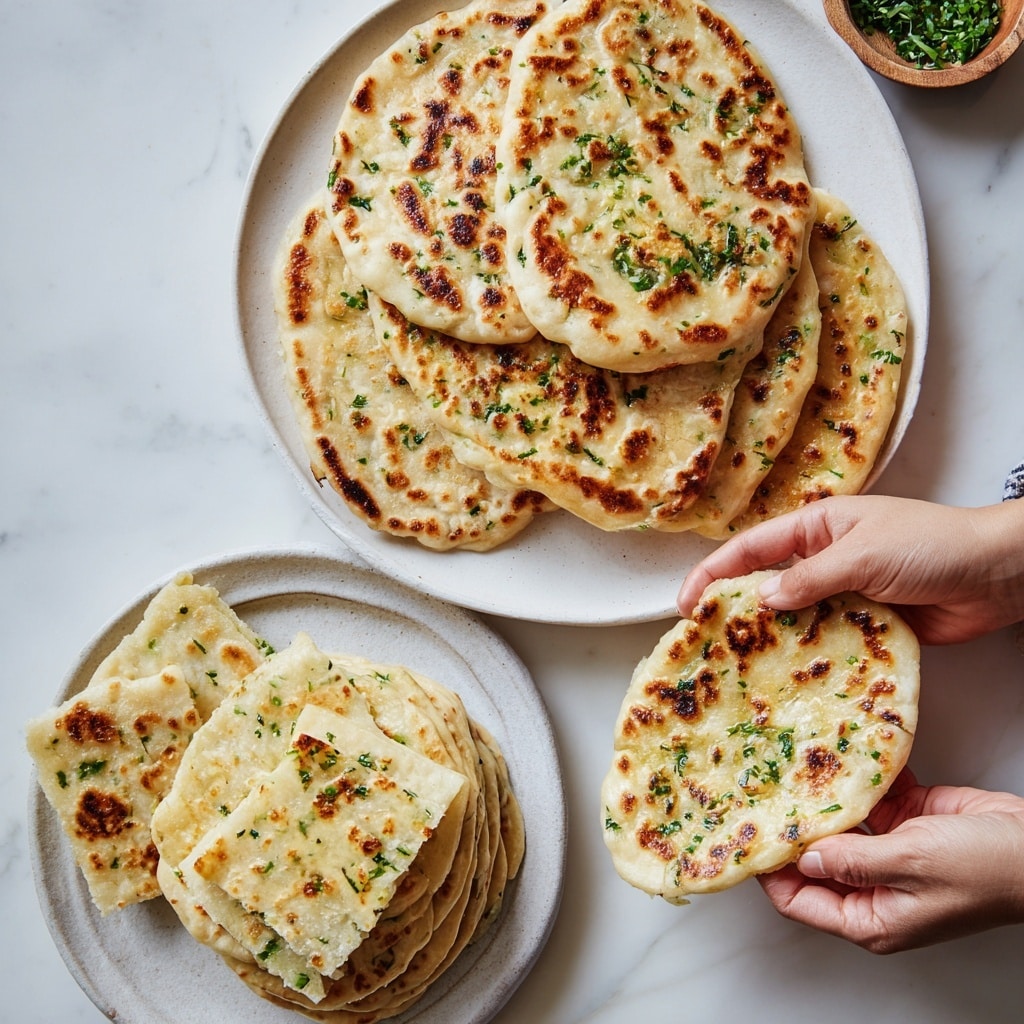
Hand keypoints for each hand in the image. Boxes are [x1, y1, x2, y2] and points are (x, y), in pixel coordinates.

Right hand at [677, 495, 1023, 644]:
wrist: (998, 573)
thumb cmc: (931, 544)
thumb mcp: (863, 554)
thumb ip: (809, 577)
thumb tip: (761, 599)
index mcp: (817, 527)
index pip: (751, 548)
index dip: (713, 573)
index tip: (685, 604)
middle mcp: (824, 560)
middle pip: (766, 585)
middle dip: (735, 612)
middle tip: (704, 644)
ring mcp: (845, 594)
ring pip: (795, 619)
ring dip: (772, 640)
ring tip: (739, 670)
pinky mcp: (867, 625)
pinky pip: (827, 642)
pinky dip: (809, 658)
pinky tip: (789, 680)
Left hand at [756, 768, 1023, 952]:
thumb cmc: (985, 871)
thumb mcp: (910, 864)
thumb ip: (853, 860)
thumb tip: (806, 856)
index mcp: (871, 917)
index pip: (799, 900)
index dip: (771, 872)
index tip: (748, 836)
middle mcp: (873, 886)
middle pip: (814, 859)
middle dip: (793, 828)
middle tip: (761, 791)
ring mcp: (889, 852)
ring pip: (839, 824)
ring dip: (821, 798)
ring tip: (788, 766)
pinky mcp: (906, 820)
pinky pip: (869, 798)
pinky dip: (856, 779)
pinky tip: (835, 754)